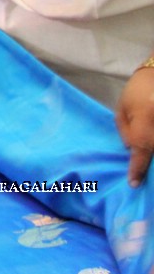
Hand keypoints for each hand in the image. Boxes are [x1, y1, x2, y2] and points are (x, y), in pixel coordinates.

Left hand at [116, 67, 153, 185]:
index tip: (134, 184)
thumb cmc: (138, 89)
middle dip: (149, 165)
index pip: (140, 154)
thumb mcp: (123, 107)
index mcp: (144, 127)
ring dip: (151, 154)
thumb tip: (130, 149)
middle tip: (139, 178)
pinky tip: (149, 142)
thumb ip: (124, 129)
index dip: (137, 170)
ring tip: (146, 158)